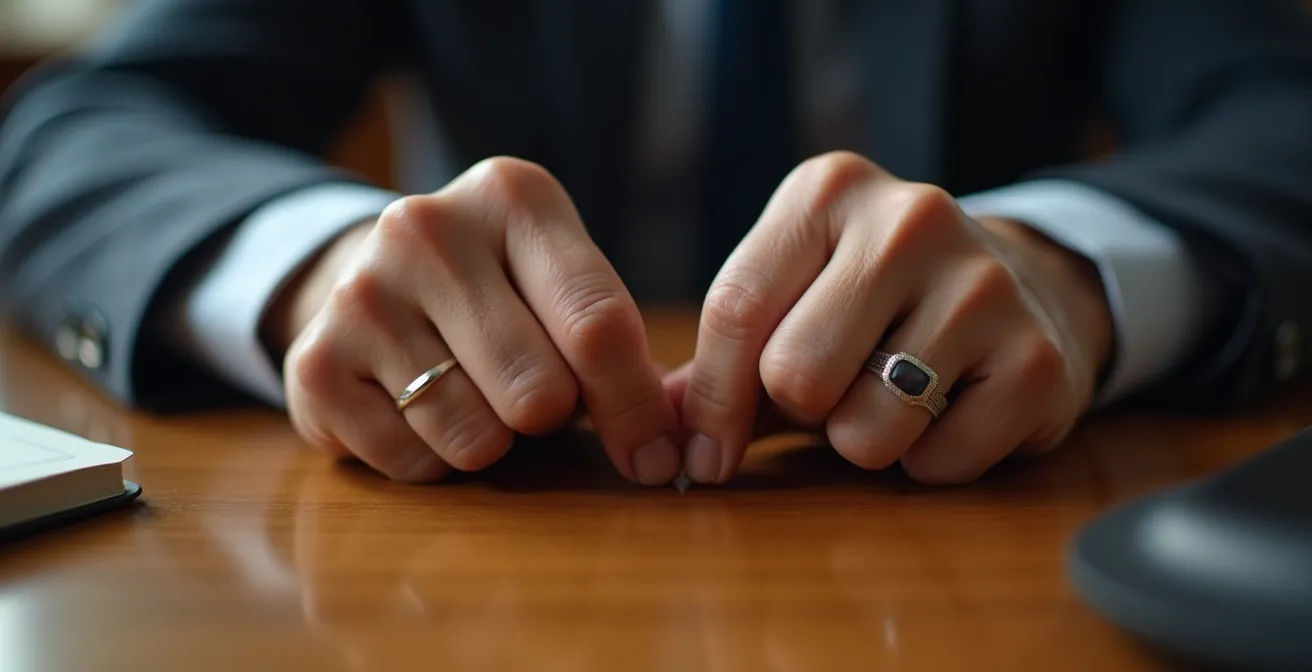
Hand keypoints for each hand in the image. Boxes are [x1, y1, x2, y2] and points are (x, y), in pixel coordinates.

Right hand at [268, 157, 681, 483]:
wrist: (370, 277)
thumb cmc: (500, 292)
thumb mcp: (563, 282)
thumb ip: (623, 350)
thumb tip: (665, 449)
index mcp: (512, 196)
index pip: (598, 324)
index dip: (635, 408)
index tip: (655, 457)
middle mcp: (426, 229)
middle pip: (539, 392)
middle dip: (552, 419)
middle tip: (535, 398)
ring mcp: (361, 293)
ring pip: (476, 438)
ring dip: (492, 442)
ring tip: (472, 393)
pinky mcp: (313, 362)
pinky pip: (413, 464)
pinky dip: (432, 460)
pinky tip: (418, 409)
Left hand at [673, 151, 1113, 484]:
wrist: (1019, 282)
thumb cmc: (873, 302)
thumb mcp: (793, 298)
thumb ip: (719, 361)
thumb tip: (654, 431)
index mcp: (827, 191)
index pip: (734, 311)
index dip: (710, 403)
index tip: (706, 455)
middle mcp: (909, 219)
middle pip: (793, 376)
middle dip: (802, 409)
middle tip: (837, 388)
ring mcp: (984, 284)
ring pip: (864, 432)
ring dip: (865, 441)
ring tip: (894, 393)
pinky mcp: (1038, 358)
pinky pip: (937, 464)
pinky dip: (931, 462)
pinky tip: (951, 410)